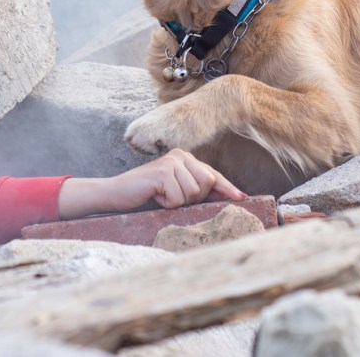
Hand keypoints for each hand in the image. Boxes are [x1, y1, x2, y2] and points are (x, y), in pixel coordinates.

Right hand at [56, 149, 246, 218]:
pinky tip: (154, 196)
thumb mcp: (177, 194)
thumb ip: (199, 192)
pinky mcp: (162, 171)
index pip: (213, 175)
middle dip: (193, 199)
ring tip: (160, 197)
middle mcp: (181, 155)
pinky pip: (178, 197)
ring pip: (194, 192)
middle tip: (170, 198)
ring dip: (177, 202)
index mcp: (186, 158)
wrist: (116, 195)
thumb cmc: (148, 197)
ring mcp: (172, 161)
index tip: (243, 198)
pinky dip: (167, 204)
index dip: (227, 188)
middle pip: (207, 184)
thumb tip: (231, 196)